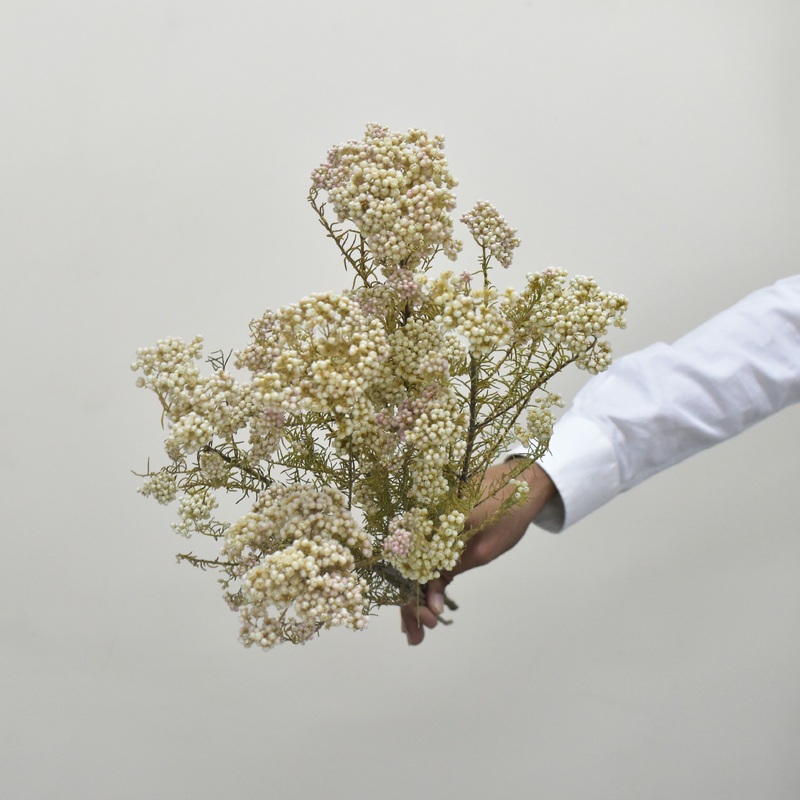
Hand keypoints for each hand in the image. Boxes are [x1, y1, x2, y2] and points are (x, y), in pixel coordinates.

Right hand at [400, 460, 556, 644]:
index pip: (409, 564)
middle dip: (411, 604)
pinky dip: (428, 581)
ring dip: (417, 597)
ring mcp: (427, 524)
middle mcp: (420, 520)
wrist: (523, 483)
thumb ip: (452, 569)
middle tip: (418, 636)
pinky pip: (426, 557)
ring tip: (420, 630)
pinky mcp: (437, 530)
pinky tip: (427, 605)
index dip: (413, 596)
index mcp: (426, 518)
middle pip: (407, 567)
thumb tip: (432, 600)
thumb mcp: (483, 547)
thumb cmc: (506, 511)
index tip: (429, 620)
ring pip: (415, 565)